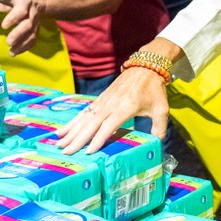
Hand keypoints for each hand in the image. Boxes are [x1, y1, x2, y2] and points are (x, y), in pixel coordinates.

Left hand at [0, 0, 41, 54]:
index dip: (13, 18)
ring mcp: (34, 23)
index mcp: (23, 2)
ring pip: (32, 34)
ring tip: (11, 52)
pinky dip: (25, 47)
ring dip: (22, 44)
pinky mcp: (35, 30)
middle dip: (19, 34)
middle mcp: (31, 13)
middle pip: (28, 25)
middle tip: (8, 42)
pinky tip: (15, 52)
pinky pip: (33, 40)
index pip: (21, 10)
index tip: (4, 26)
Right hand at [55, 68, 169, 153]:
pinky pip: (84, 112)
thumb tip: (157, 146)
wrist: (146, 67)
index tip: (88, 151)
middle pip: (91, 123)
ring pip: (84, 118)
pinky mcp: (100, 99)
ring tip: (59, 144)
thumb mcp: (161, 109)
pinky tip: (62, 131)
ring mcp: (103, 100)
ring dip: (71, 131)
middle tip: (66, 152)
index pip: (109, 125)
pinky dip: (72, 122)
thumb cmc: (154, 90)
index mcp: (126, 107)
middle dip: (78, 139)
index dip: (98, 138)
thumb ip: (159, 128)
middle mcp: (111, 104)